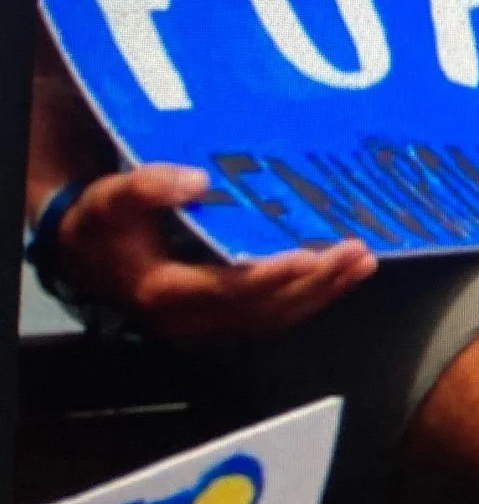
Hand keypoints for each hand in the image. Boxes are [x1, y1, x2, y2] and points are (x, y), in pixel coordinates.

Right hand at [57, 165, 374, 339]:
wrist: (90, 253)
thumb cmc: (105, 222)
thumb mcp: (113, 198)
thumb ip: (150, 187)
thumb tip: (199, 181)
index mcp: (165, 290)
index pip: (225, 290)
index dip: (269, 277)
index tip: (309, 258)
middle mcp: (191, 316)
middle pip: (262, 308)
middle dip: (314, 283)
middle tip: (355, 254)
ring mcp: (209, 321)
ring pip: (275, 316)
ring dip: (323, 292)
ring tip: (362, 262)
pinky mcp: (223, 315)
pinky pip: (274, 313)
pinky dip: (311, 295)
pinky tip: (343, 275)